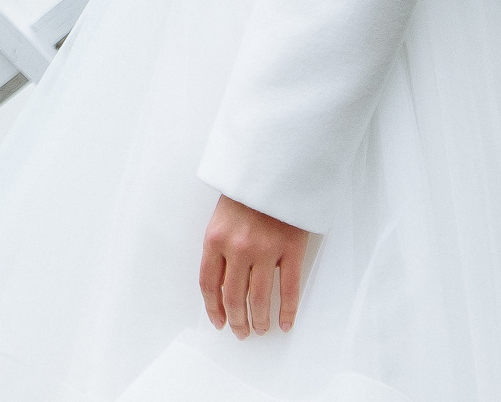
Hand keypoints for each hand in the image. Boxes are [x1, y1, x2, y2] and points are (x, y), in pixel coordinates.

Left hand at [198, 194, 306, 338]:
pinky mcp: (291, 250)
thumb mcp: (222, 215)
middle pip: (234, 297)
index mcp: (215, 239)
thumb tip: (222, 281)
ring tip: (261, 330)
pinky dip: (287, 311)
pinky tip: (285, 323)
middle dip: (237, 320)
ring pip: (260, 299)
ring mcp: (265, 251)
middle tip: (241, 332)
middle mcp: (237, 249)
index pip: (209, 284)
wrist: (275, 166)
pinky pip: (289, 290)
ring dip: (259, 320)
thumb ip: (220, 246)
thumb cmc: (247, 190)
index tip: (218, 322)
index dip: (213, 308)